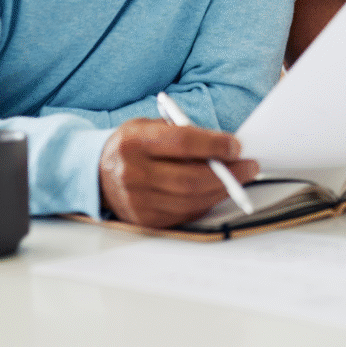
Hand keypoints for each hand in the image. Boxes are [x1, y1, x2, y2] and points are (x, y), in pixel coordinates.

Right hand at [99, 118, 258, 227]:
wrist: (96, 173)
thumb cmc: (132, 145)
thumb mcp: (149, 126)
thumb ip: (182, 133)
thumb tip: (225, 146)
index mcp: (134, 142)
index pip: (182, 142)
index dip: (214, 145)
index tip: (236, 145)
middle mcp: (133, 173)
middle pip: (191, 178)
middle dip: (228, 173)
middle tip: (249, 166)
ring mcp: (137, 201)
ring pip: (191, 199)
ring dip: (222, 189)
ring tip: (239, 178)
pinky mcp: (144, 220)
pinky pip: (185, 214)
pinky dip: (206, 202)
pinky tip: (216, 191)